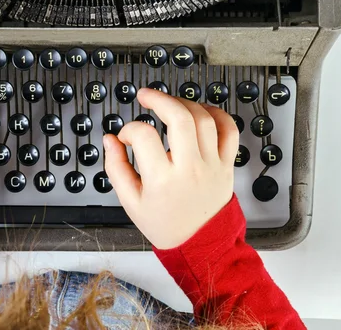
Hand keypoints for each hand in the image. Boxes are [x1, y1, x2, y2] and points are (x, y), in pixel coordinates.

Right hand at [104, 89, 238, 249]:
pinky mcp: (226, 165)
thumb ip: (116, 168)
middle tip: (145, 95)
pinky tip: (200, 112)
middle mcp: (190, 169)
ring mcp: (212, 165)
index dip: (129, 129)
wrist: (199, 244)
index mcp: (162, 180)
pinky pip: (229, 130)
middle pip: (179, 118)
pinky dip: (217, 114)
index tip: (126, 137)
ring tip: (170, 104)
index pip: (144, 136)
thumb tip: (111, 140)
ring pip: (204, 119)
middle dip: (159, 98)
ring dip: (184, 103)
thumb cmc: (164, 224)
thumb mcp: (130, 201)